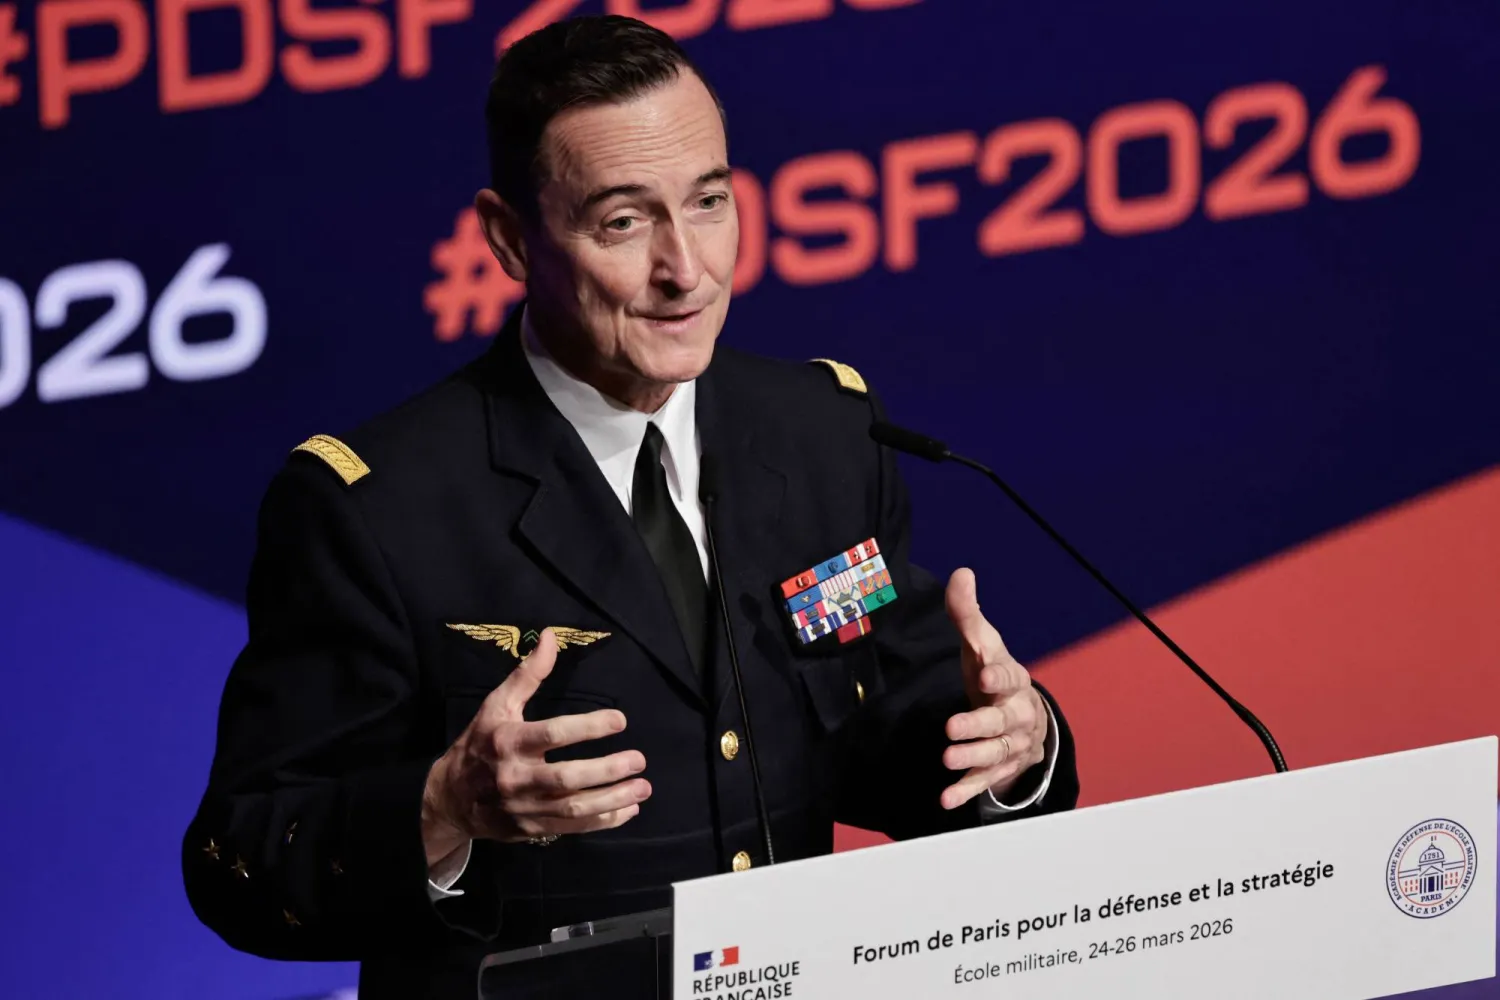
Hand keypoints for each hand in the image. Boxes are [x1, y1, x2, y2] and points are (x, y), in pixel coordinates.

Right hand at [421, 629, 650, 864]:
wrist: (448, 799)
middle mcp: (516, 777)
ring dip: (613, 799)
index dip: (588, 727)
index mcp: (508, 741)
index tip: (621, 720)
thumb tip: (551, 636)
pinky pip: (572, 827)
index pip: (553, 734)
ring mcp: (524, 808)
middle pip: (566, 777)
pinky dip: (602, 821)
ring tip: (643, 788)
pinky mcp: (531, 830)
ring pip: (573, 807)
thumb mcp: (497, 705)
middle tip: (639, 759)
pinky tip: (628, 809)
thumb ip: (528, 674)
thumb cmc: (479, 744)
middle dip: (607, 770)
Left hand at [940, 568, 1048, 809]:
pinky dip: (966, 791)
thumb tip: (962, 573)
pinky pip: (985, 782)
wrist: (1024, 716)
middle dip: (978, 723)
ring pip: (995, 752)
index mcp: (1012, 679)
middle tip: (952, 728)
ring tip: (946, 758)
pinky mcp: (1001, 768)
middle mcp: (1016, 712)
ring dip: (972, 758)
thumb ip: (967, 613)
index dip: (998, 674)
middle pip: (1001, 720)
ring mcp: (1011, 743)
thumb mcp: (982, 644)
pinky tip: (946, 799)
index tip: (984, 672)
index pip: (1009, 675)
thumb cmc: (994, 674)